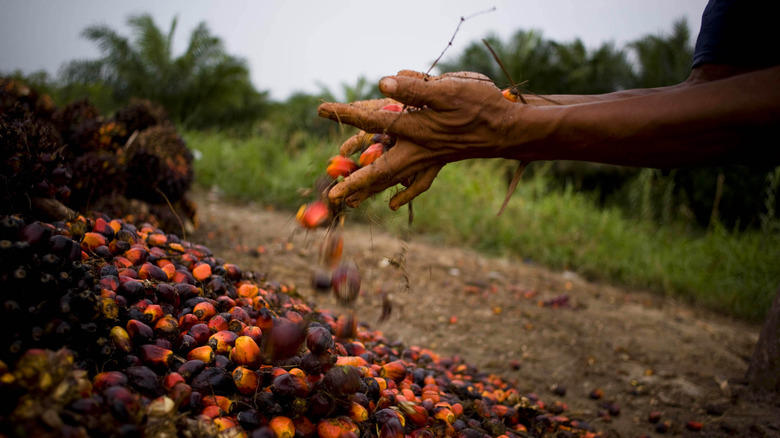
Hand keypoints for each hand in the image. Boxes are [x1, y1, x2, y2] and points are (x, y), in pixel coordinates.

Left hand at [317, 70, 519, 209]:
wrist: (509, 130)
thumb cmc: (481, 106)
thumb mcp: (448, 89)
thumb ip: (414, 87)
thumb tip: (382, 82)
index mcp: (415, 129)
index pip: (372, 119)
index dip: (346, 113)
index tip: (321, 110)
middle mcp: (417, 149)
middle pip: (378, 170)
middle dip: (354, 182)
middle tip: (333, 196)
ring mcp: (428, 159)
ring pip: (394, 180)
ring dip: (371, 191)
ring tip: (351, 203)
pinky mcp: (439, 162)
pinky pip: (418, 183)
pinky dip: (405, 194)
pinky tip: (394, 204)